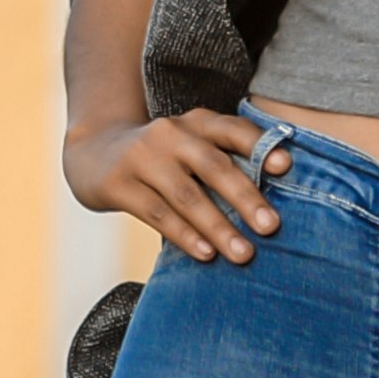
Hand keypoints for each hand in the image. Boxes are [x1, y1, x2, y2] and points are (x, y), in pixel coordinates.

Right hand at [62, 106, 287, 263]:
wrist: (93, 152)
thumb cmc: (162, 157)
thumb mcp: (191, 148)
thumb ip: (226, 163)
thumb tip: (273, 205)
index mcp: (197, 123)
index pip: (232, 130)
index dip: (259, 146)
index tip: (285, 167)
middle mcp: (171, 134)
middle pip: (213, 165)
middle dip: (245, 197)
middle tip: (271, 226)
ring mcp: (142, 157)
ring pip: (186, 195)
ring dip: (218, 227)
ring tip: (243, 254)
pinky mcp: (118, 184)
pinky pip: (156, 213)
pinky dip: (184, 235)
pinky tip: (206, 254)